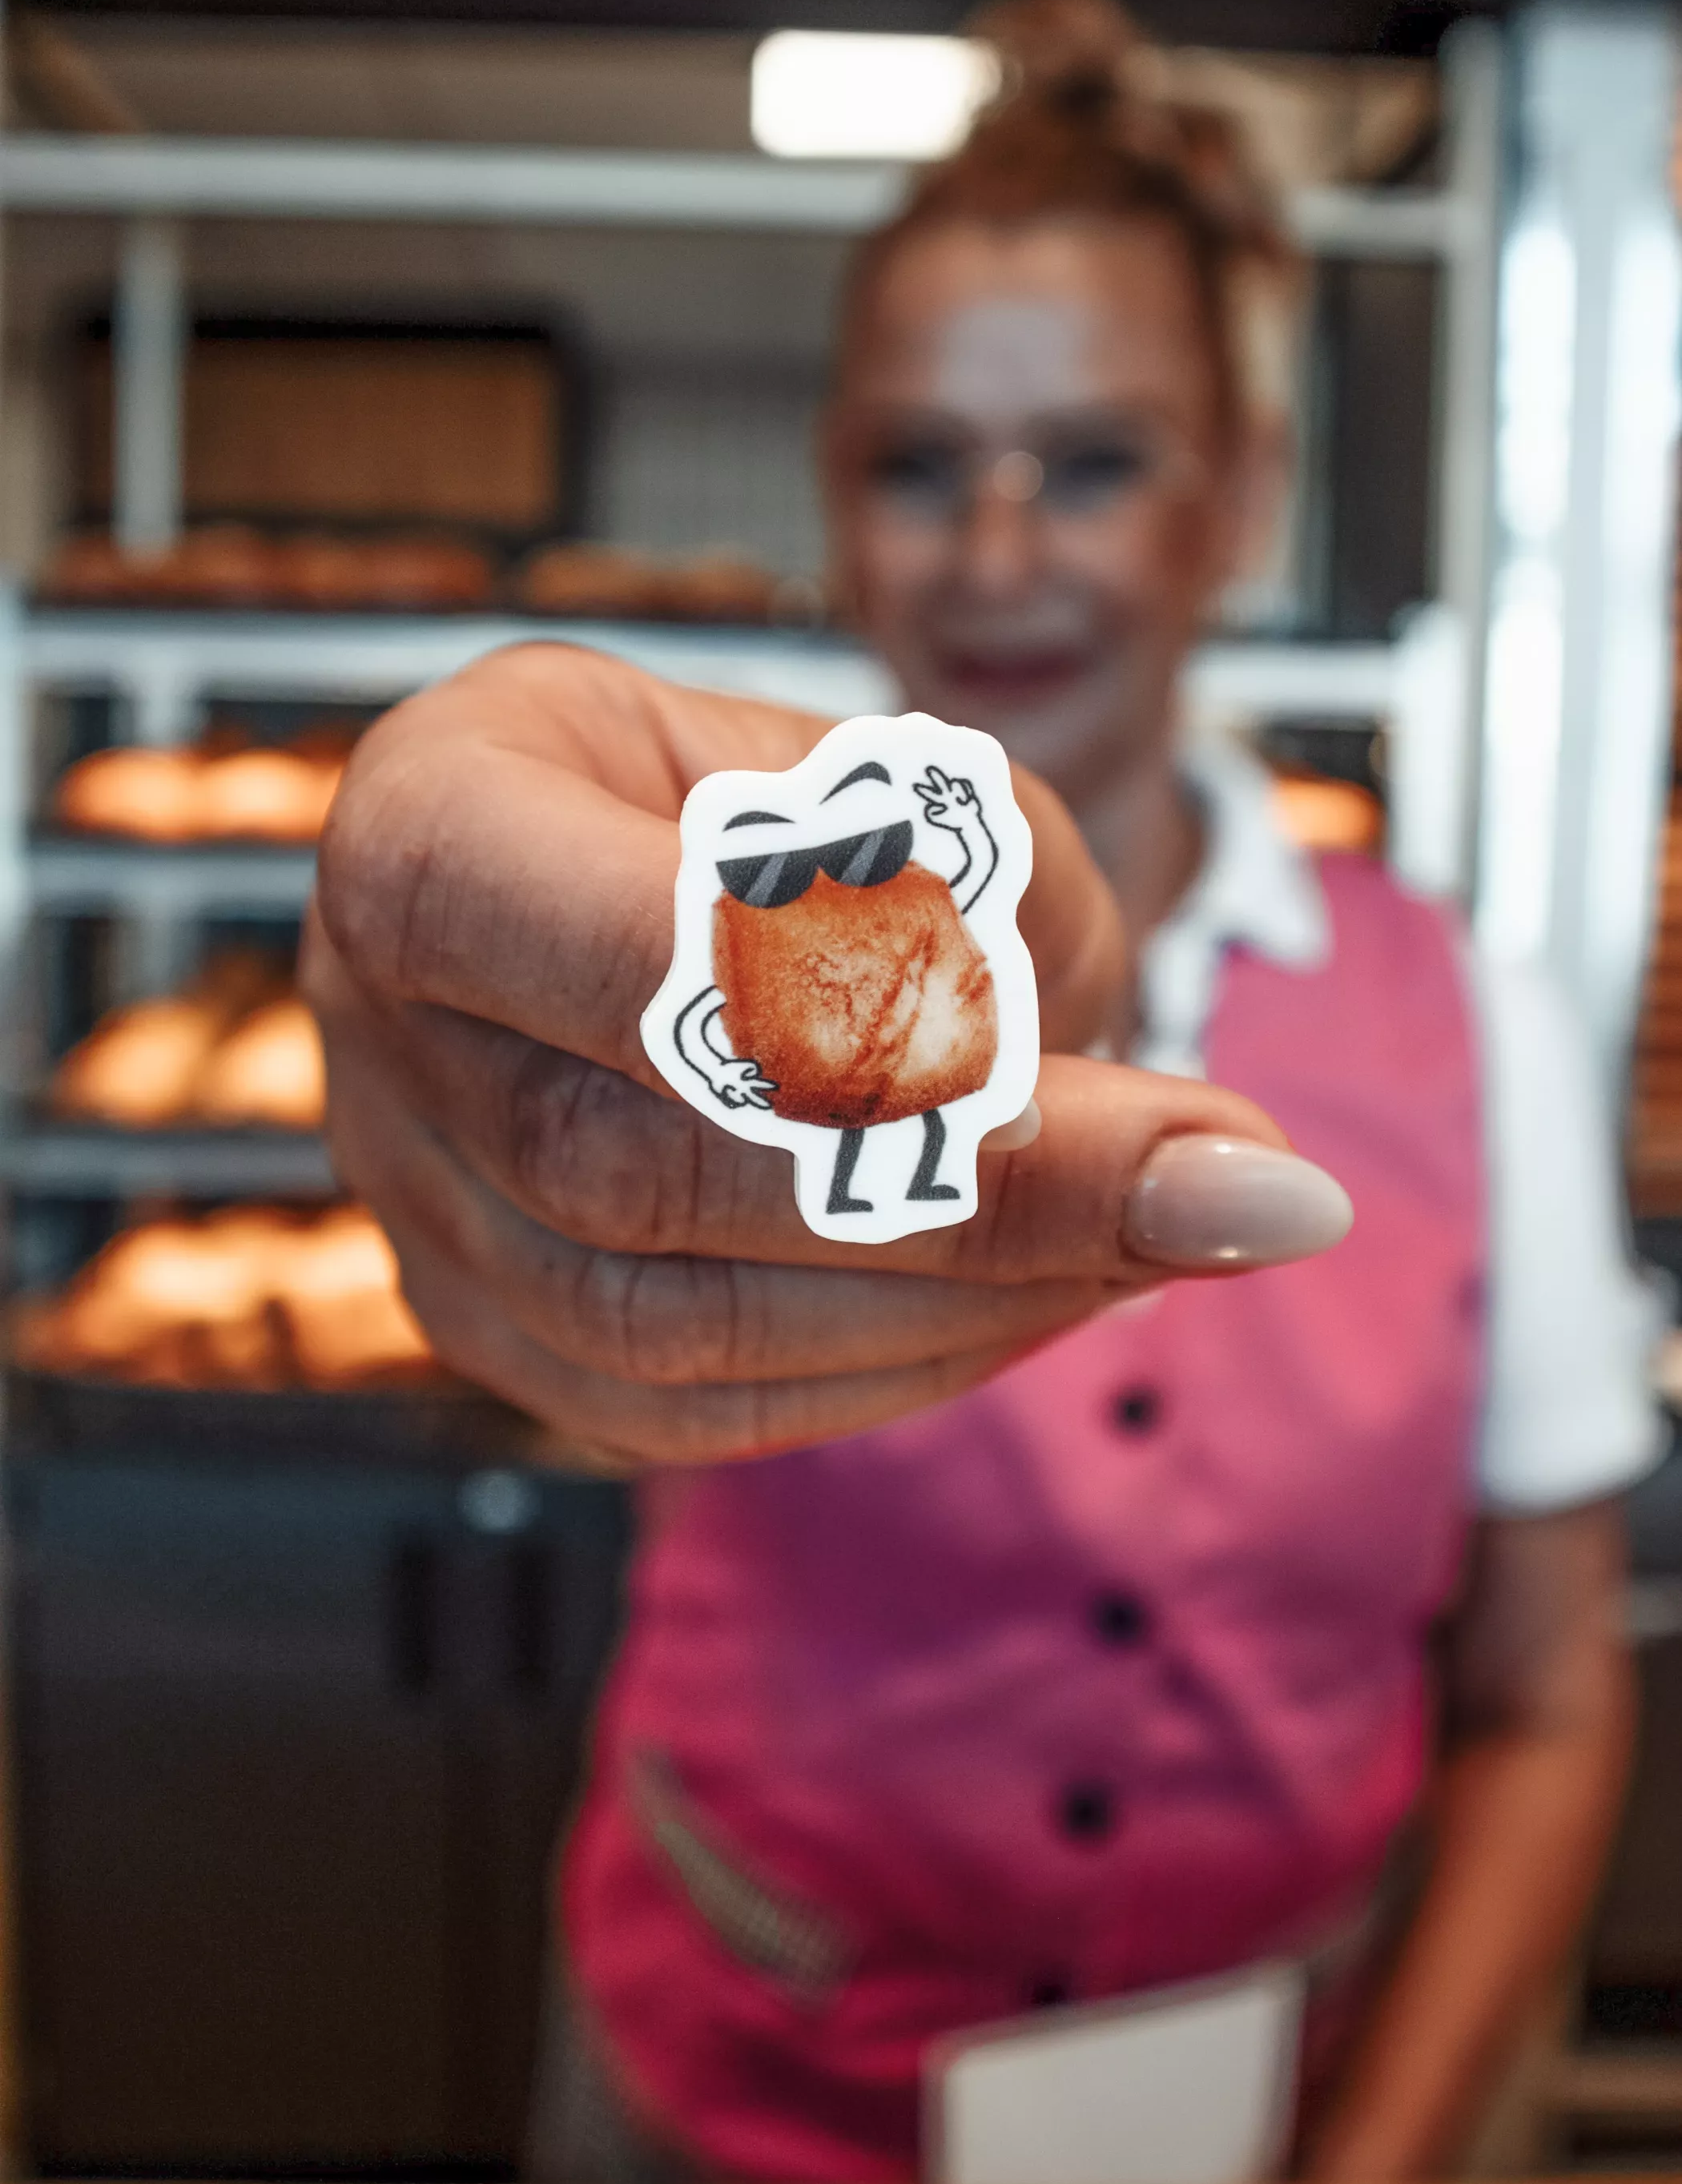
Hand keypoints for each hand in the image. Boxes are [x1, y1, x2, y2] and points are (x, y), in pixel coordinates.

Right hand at [305, 647, 1348, 1466]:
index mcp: (435, 824)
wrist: (611, 878)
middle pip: (659, 1174)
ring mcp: (408, 1195)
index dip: (920, 1055)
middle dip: (983, 1205)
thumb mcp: (891, 772)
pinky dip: (890, 1371)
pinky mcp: (477, 1320)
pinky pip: (678, 1412)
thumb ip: (1010, 908)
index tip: (1182, 1116)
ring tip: (1173, 1238)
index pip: (658, 969)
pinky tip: (1045, 1302)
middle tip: (1233, 1191)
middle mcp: (376, 1023)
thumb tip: (1164, 1145)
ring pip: (670, 1331)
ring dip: (959, 1308)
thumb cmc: (746, 805)